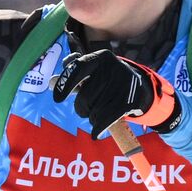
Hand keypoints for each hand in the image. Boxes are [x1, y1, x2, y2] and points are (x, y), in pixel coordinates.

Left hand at [52, 50, 180, 137]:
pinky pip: (106, 120)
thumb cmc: (107, 80)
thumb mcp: (94, 70)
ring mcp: (123, 85)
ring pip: (94, 111)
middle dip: (82, 107)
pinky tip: (96, 132)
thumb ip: (73, 73)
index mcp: (100, 58)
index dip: (65, 85)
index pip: (78, 69)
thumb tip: (52, 81)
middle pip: (85, 97)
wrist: (139, 87)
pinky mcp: (129, 102)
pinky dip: (98, 128)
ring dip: (91, 117)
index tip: (57, 99)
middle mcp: (112, 68)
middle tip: (86, 108)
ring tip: (97, 112)